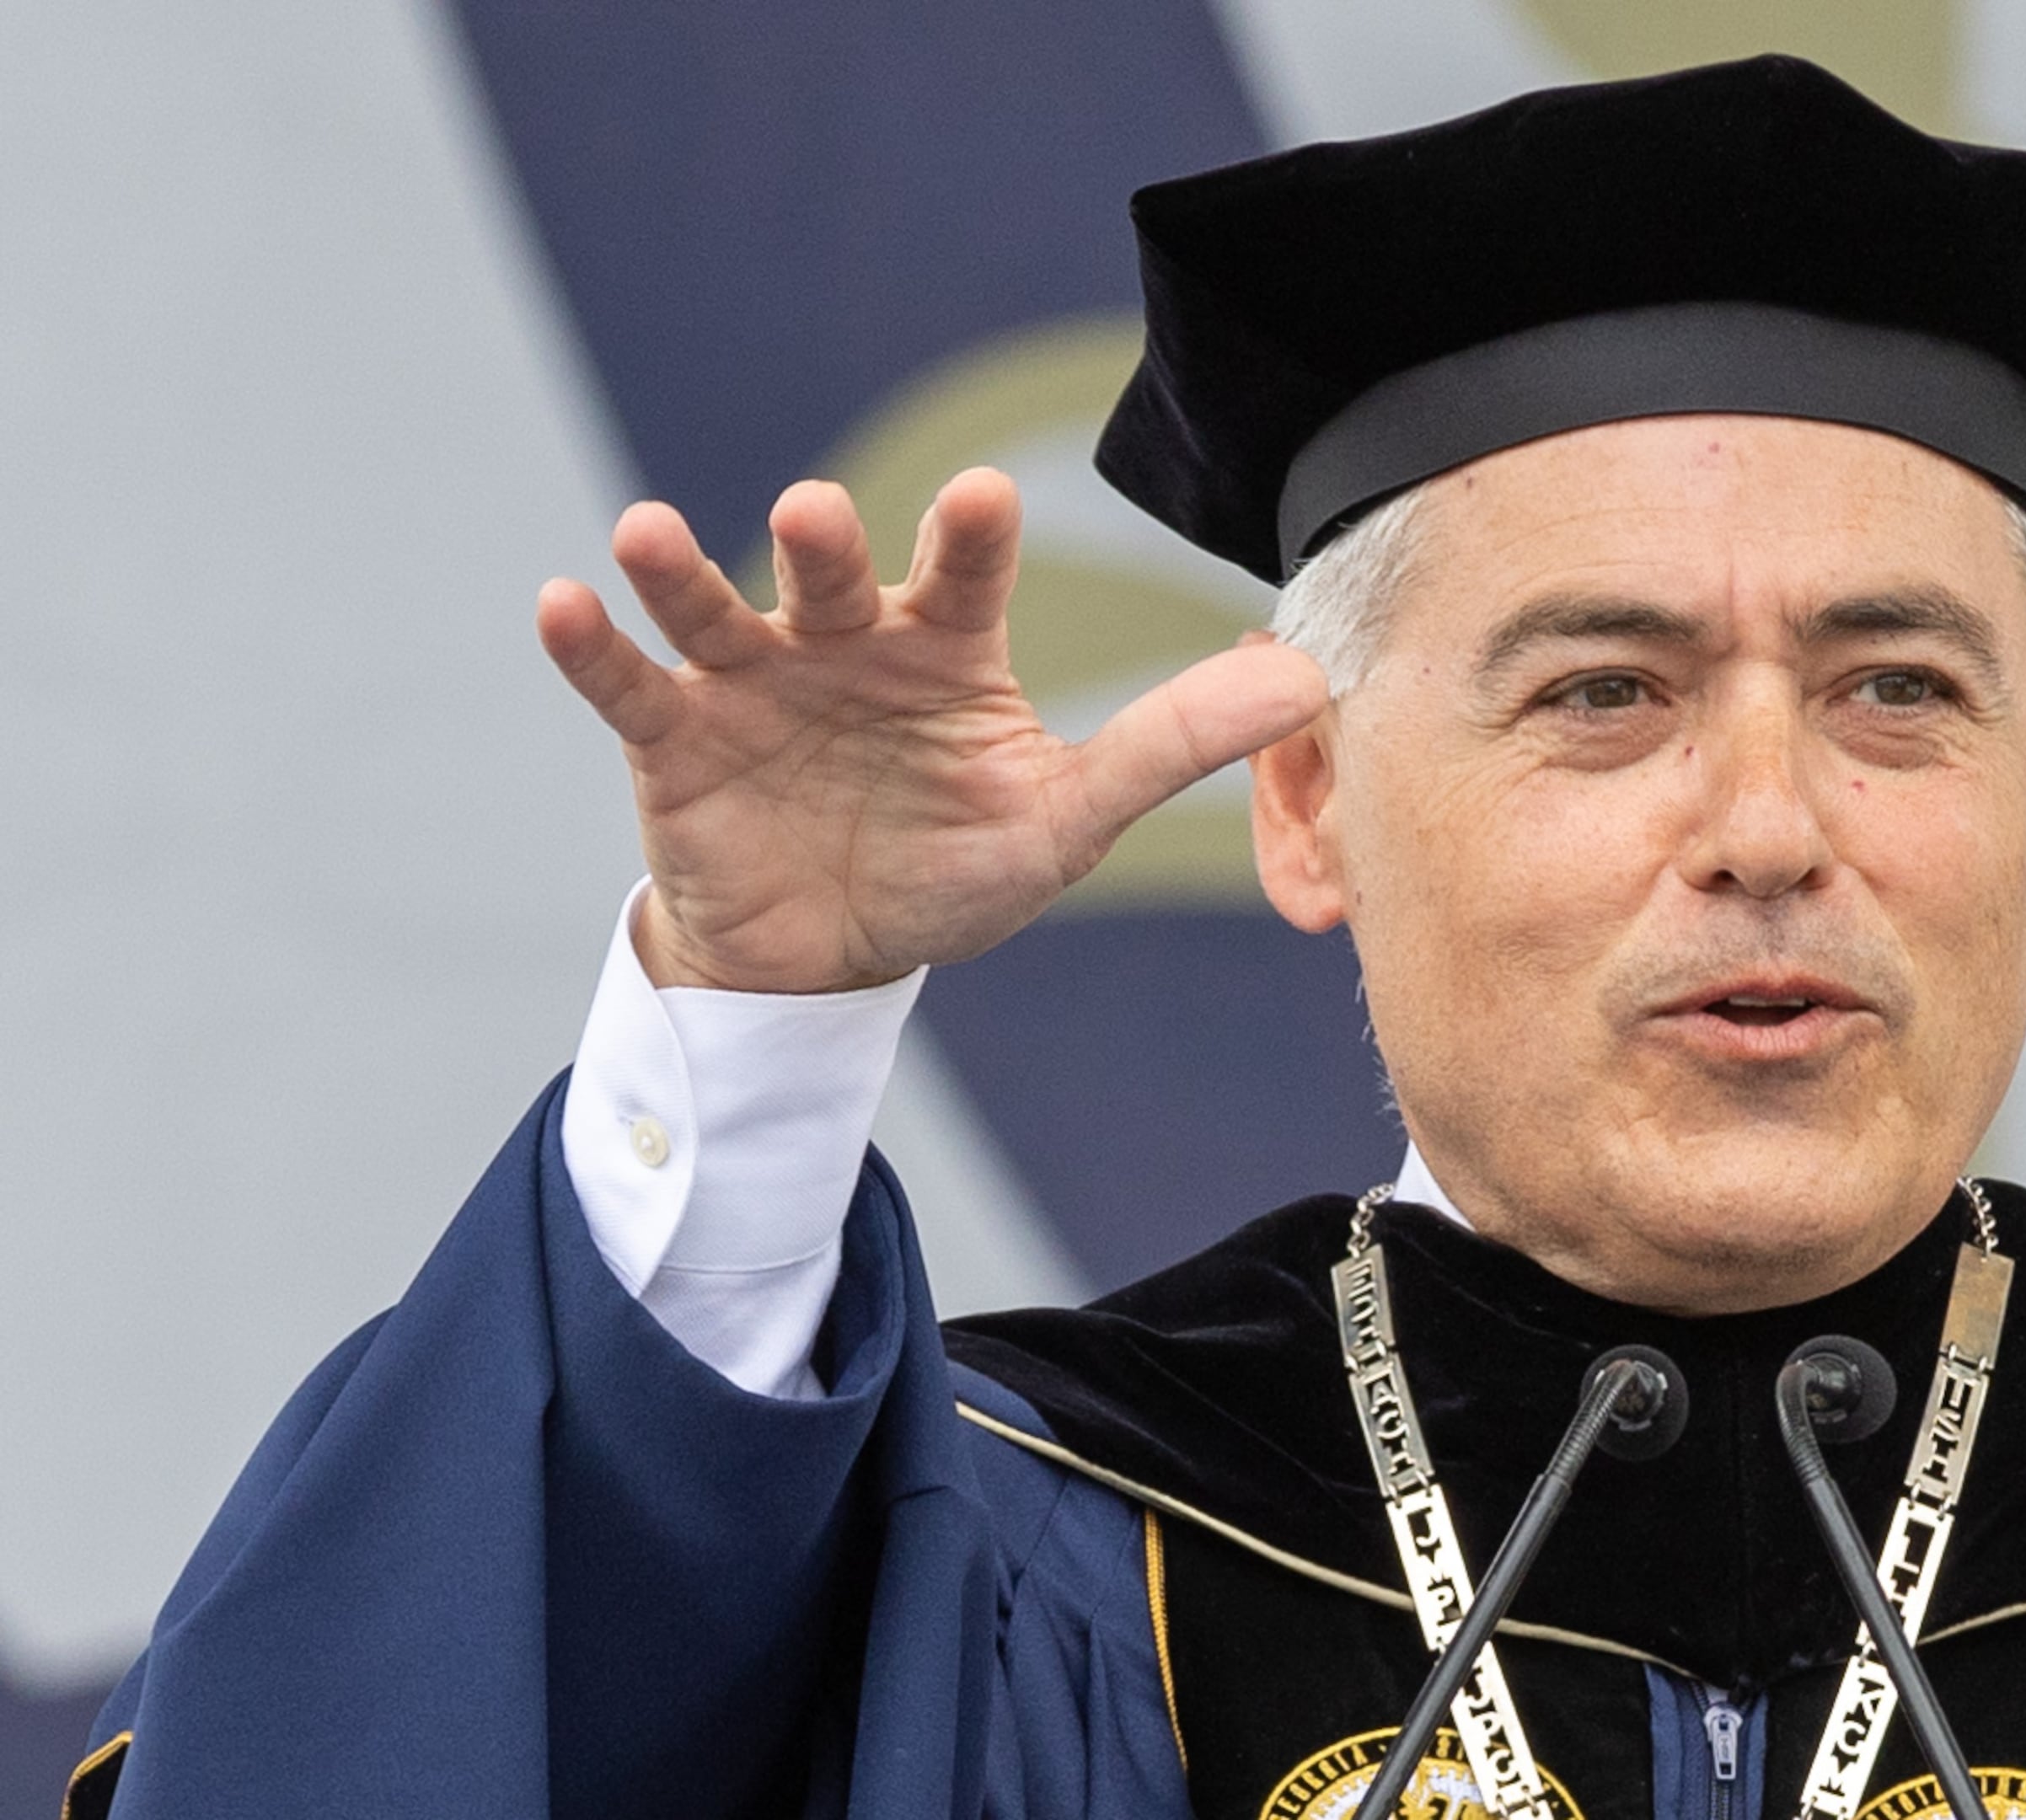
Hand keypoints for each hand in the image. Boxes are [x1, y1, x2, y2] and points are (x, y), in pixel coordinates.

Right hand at [535, 468, 1326, 993]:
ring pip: (715, 611)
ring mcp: (750, 684)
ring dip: (682, 572)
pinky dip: (593, 649)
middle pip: (832, 577)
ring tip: (649, 533)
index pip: (960, 576)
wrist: (833, 961)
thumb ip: (1171, 743)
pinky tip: (562, 607)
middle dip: (823, 544)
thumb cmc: (952, 869)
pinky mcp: (673, 741)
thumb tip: (1306, 679)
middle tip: (817, 513)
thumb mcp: (1064, 819)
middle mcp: (843, 643)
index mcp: (943, 650)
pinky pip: (627, 687)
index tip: (980, 497)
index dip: (966, 539)